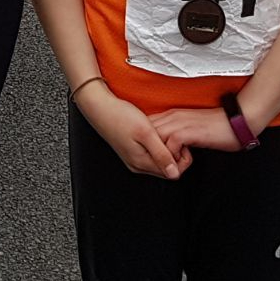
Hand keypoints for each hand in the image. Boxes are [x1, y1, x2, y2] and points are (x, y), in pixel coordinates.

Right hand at [75, 85, 190, 178]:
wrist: (99, 106)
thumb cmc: (120, 116)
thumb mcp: (146, 133)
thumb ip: (161, 154)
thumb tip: (175, 174)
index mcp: (141, 163)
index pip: (172, 173)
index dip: (181, 158)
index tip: (180, 141)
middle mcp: (136, 165)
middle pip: (165, 168)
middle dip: (173, 154)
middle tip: (171, 134)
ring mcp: (132, 158)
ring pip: (157, 160)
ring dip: (164, 148)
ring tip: (160, 131)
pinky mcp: (129, 150)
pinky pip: (149, 153)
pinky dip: (155, 144)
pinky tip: (151, 131)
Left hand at [150, 106, 241, 156]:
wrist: (237, 121)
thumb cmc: (218, 126)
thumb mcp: (191, 126)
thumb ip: (177, 131)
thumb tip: (168, 145)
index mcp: (171, 115)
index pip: (146, 125)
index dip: (146, 141)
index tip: (153, 154)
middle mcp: (171, 117)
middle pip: (145, 133)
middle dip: (149, 150)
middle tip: (161, 163)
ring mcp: (178, 123)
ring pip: (154, 140)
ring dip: (160, 156)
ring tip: (172, 165)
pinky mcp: (186, 132)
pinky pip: (169, 147)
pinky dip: (172, 158)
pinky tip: (185, 161)